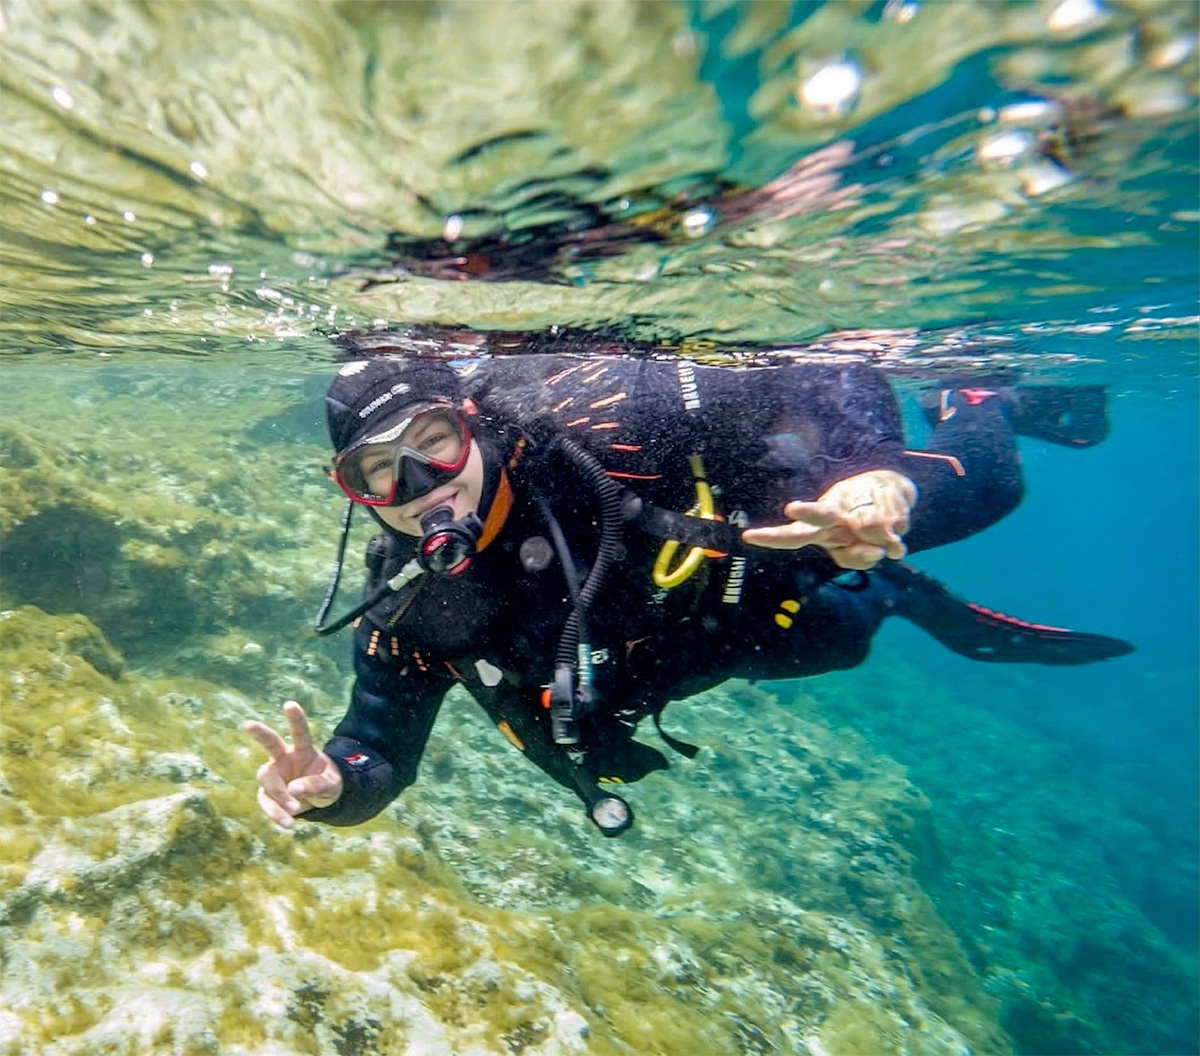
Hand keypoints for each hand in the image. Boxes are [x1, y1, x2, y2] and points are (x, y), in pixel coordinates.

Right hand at [243, 700, 342, 828]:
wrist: (318, 800)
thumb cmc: (327, 784)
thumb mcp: (331, 785)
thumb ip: (316, 785)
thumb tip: (294, 790)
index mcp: (304, 750)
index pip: (300, 733)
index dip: (295, 719)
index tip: (290, 704)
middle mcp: (285, 759)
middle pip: (270, 744)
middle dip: (260, 733)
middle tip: (248, 724)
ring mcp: (274, 775)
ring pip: (267, 780)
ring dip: (280, 796)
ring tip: (296, 810)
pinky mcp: (268, 794)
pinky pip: (267, 803)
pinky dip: (276, 814)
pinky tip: (288, 823)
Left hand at [742, 470, 915, 569]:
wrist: (893, 488)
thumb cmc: (859, 521)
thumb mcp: (851, 549)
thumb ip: (855, 557)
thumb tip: (879, 552)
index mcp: (820, 527)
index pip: (792, 535)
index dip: (772, 538)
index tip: (749, 537)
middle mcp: (835, 515)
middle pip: (819, 515)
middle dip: (807, 512)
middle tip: (792, 507)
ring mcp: (860, 510)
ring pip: (865, 527)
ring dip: (876, 541)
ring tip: (882, 540)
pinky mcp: (883, 507)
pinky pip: (892, 532)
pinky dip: (895, 541)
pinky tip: (896, 541)